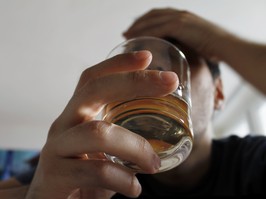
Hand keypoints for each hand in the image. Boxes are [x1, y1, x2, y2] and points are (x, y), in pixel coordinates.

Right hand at [25, 51, 178, 198]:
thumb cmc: (82, 176)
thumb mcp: (102, 152)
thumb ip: (121, 139)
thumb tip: (163, 134)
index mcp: (76, 116)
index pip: (93, 79)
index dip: (118, 64)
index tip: (148, 57)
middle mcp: (63, 125)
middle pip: (94, 90)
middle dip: (135, 81)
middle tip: (170, 82)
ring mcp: (56, 148)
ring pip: (99, 132)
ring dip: (136, 147)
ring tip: (154, 165)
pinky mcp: (54, 176)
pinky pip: (96, 171)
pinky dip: (123, 180)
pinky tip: (134, 189)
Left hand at [123, 8, 228, 60]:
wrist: (226, 46)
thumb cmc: (213, 48)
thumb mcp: (195, 43)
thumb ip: (183, 44)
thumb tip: (174, 54)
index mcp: (182, 17)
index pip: (158, 15)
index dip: (144, 21)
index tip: (134, 30)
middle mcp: (179, 14)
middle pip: (151, 15)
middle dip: (137, 23)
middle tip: (126, 33)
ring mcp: (179, 18)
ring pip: (152, 20)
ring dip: (137, 28)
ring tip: (126, 36)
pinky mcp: (180, 26)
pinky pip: (157, 29)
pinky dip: (145, 34)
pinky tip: (136, 40)